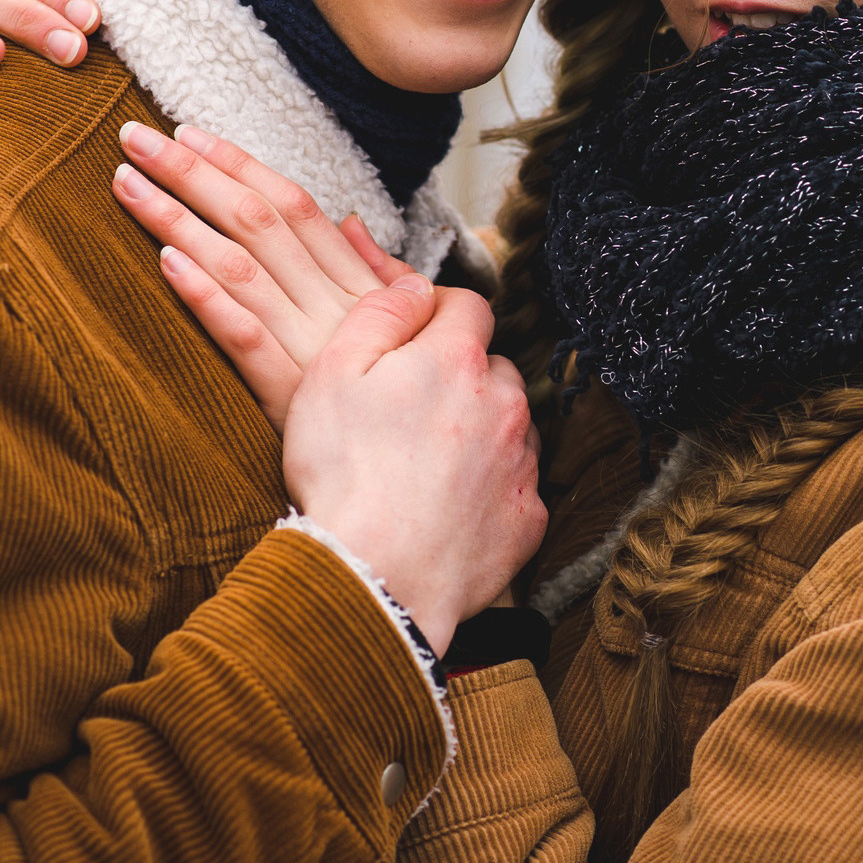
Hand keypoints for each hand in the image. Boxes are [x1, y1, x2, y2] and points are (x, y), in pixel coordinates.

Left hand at [112, 121, 408, 424]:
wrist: (410, 469)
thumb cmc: (398, 393)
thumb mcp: (404, 326)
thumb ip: (376, 270)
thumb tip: (350, 220)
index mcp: (355, 284)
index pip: (293, 205)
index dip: (239, 164)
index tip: (188, 132)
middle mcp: (332, 304)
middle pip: (257, 222)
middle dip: (193, 173)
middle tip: (136, 138)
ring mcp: (309, 345)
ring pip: (240, 266)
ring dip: (179, 219)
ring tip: (127, 184)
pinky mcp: (288, 392)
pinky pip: (242, 335)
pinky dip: (205, 294)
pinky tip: (165, 262)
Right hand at [285, 278, 543, 654]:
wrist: (375, 578)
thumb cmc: (343, 473)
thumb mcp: (333, 371)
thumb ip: (380, 312)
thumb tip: (415, 285)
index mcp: (456, 359)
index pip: (469, 305)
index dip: (440, 314)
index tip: (413, 338)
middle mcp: (503, 404)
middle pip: (493, 368)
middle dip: (461, 377)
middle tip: (411, 411)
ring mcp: (520, 464)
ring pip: (510, 425)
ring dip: (481, 431)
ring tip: (427, 464)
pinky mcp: (529, 519)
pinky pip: (516, 485)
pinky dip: (491, 488)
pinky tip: (448, 507)